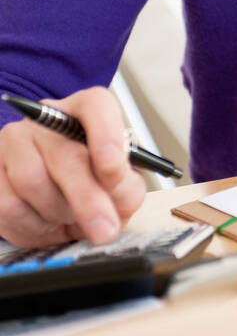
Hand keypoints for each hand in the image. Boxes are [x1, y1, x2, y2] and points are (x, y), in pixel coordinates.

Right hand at [0, 86, 146, 246]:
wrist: (54, 195)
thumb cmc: (92, 183)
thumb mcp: (119, 182)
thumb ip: (125, 189)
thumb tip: (115, 205)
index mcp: (86, 111)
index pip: (95, 105)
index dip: (106, 136)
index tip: (113, 169)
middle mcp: (48, 120)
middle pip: (64, 153)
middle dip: (87, 198)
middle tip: (104, 229)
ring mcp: (14, 142)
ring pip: (32, 182)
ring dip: (58, 214)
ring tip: (71, 219)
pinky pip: (9, 206)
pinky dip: (34, 228)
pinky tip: (48, 225)